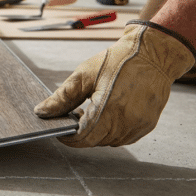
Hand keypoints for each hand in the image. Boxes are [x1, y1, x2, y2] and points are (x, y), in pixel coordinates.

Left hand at [34, 20, 195, 146]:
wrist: (154, 54)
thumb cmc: (119, 61)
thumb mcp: (84, 75)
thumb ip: (62, 97)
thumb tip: (42, 112)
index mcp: (109, 110)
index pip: (83, 138)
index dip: (68, 137)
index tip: (60, 128)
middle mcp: (126, 122)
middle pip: (95, 141)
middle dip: (81, 132)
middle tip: (74, 114)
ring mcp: (139, 125)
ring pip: (110, 141)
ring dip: (97, 132)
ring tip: (91, 111)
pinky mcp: (148, 124)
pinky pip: (124, 137)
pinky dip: (112, 130)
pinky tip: (108, 113)